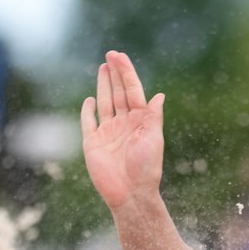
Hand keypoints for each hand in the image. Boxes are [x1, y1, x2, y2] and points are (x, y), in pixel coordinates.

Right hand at [80, 51, 165, 209]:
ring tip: (103, 68)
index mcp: (140, 121)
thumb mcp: (154, 139)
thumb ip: (153, 116)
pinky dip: (88, 111)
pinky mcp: (93, 143)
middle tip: (110, 56)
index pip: (132, 91)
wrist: (131, 193)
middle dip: (115, 74)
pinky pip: (89, 122)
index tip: (119, 56)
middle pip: (118, 93)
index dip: (126, 73)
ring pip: (105, 103)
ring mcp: (108, 133)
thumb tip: (159, 96)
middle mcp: (124, 124)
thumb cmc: (146, 168)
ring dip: (104, 86)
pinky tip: (90, 99)